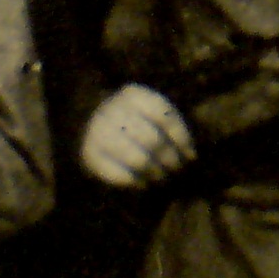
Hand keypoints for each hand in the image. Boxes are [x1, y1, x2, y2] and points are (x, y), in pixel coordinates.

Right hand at [79, 85, 195, 189]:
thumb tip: (190, 155)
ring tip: (162, 178)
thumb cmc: (136, 121)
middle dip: (169, 158)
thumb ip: (171, 128)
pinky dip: (135, 182)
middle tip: (177, 169)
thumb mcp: (152, 114)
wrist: (96, 127)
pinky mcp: (88, 155)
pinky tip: (143, 183)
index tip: (190, 154)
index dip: (180, 137)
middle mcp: (111, 109)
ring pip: (137, 159)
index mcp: (132, 94)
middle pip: (152, 139)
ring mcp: (97, 132)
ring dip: (155, 171)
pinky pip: (118, 175)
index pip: (163, 114)